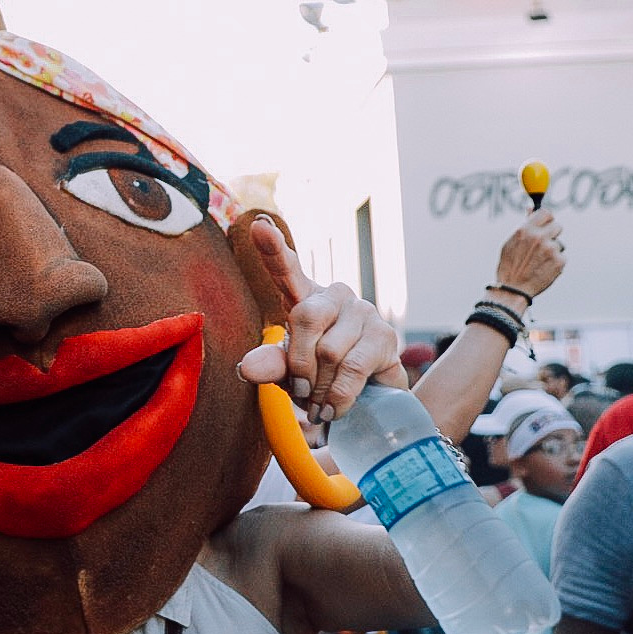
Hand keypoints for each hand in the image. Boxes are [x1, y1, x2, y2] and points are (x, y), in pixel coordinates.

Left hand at [237, 218, 398, 420]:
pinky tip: (334, 408)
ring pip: (329, 351)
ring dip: (319, 387)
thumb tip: (247, 367)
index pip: (286, 269)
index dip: (273, 248)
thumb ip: (271, 366)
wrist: (369, 399)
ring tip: (319, 402)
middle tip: (300, 392)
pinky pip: (352, 369)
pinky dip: (337, 397)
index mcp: (304, 297)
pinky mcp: (385, 335)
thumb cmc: (321, 377)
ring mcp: (363, 312)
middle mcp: (334, 296)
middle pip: (306, 317)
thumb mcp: (289, 373)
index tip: (259, 225)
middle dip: (298, 363)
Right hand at [496, 210, 564, 298]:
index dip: (547, 219)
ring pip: (560, 244)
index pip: (546, 213)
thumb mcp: (511, 242)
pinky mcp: (559, 261)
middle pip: (558, 226)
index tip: (546, 225)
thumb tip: (530, 208)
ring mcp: (551, 249)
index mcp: (525, 230)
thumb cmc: (510, 265)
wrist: (513, 289)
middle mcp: (539, 237)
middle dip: (552, 234)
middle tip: (544, 245)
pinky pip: (562, 257)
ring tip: (539, 262)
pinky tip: (544, 269)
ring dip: (553, 251)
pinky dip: (555, 263)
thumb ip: (524, 225)